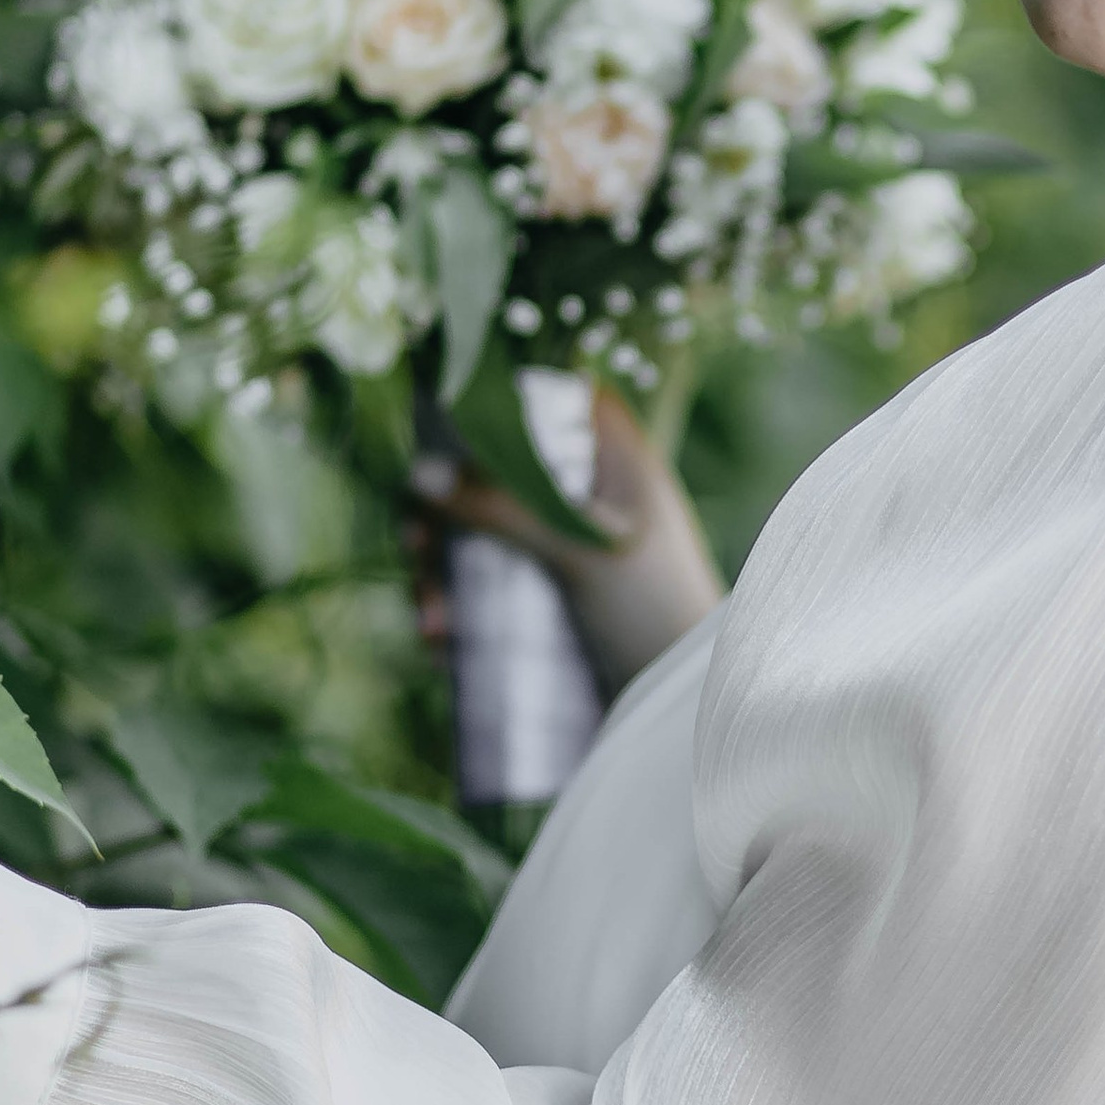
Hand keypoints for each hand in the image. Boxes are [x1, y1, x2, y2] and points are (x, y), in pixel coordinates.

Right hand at [412, 384, 725, 698]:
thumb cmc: (658, 610)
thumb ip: (506, 509)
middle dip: (444, 512)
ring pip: (482, 534)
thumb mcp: (582, 552)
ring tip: (434, 621)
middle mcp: (589, 493)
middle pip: (494, 471)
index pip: (547, 397)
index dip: (488, 405)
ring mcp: (567, 546)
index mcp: (616, 457)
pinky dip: (460, 608)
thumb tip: (418, 474)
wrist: (691, 707)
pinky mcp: (551, 599)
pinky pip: (489, 588)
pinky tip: (444, 641)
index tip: (433, 430)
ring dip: (442, 571)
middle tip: (413, 547)